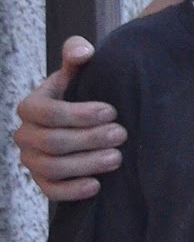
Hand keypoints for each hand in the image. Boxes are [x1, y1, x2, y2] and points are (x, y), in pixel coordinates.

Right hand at [13, 37, 123, 201]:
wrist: (84, 124)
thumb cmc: (82, 94)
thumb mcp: (79, 73)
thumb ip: (78, 55)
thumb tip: (82, 50)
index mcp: (31, 107)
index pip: (46, 112)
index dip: (79, 113)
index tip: (111, 111)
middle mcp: (25, 135)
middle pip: (52, 142)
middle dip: (90, 139)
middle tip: (121, 134)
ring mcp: (31, 160)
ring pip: (52, 167)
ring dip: (86, 163)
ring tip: (117, 157)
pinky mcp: (42, 182)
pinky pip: (51, 191)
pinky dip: (73, 190)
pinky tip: (97, 185)